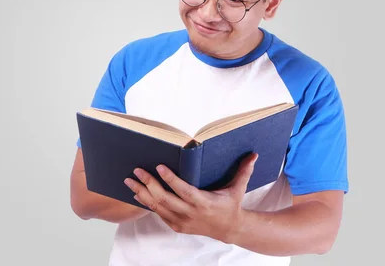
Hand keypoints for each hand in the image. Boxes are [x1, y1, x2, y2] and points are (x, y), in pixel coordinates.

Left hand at [124, 153, 257, 242]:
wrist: (229, 230)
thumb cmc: (231, 204)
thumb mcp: (238, 188)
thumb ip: (244, 170)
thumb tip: (254, 154)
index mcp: (204, 202)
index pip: (183, 190)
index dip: (170, 179)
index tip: (159, 166)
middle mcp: (190, 213)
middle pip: (165, 198)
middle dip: (148, 184)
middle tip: (137, 170)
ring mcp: (182, 221)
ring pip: (157, 207)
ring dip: (142, 193)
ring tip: (130, 180)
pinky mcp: (177, 226)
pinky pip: (158, 213)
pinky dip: (147, 203)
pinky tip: (138, 193)